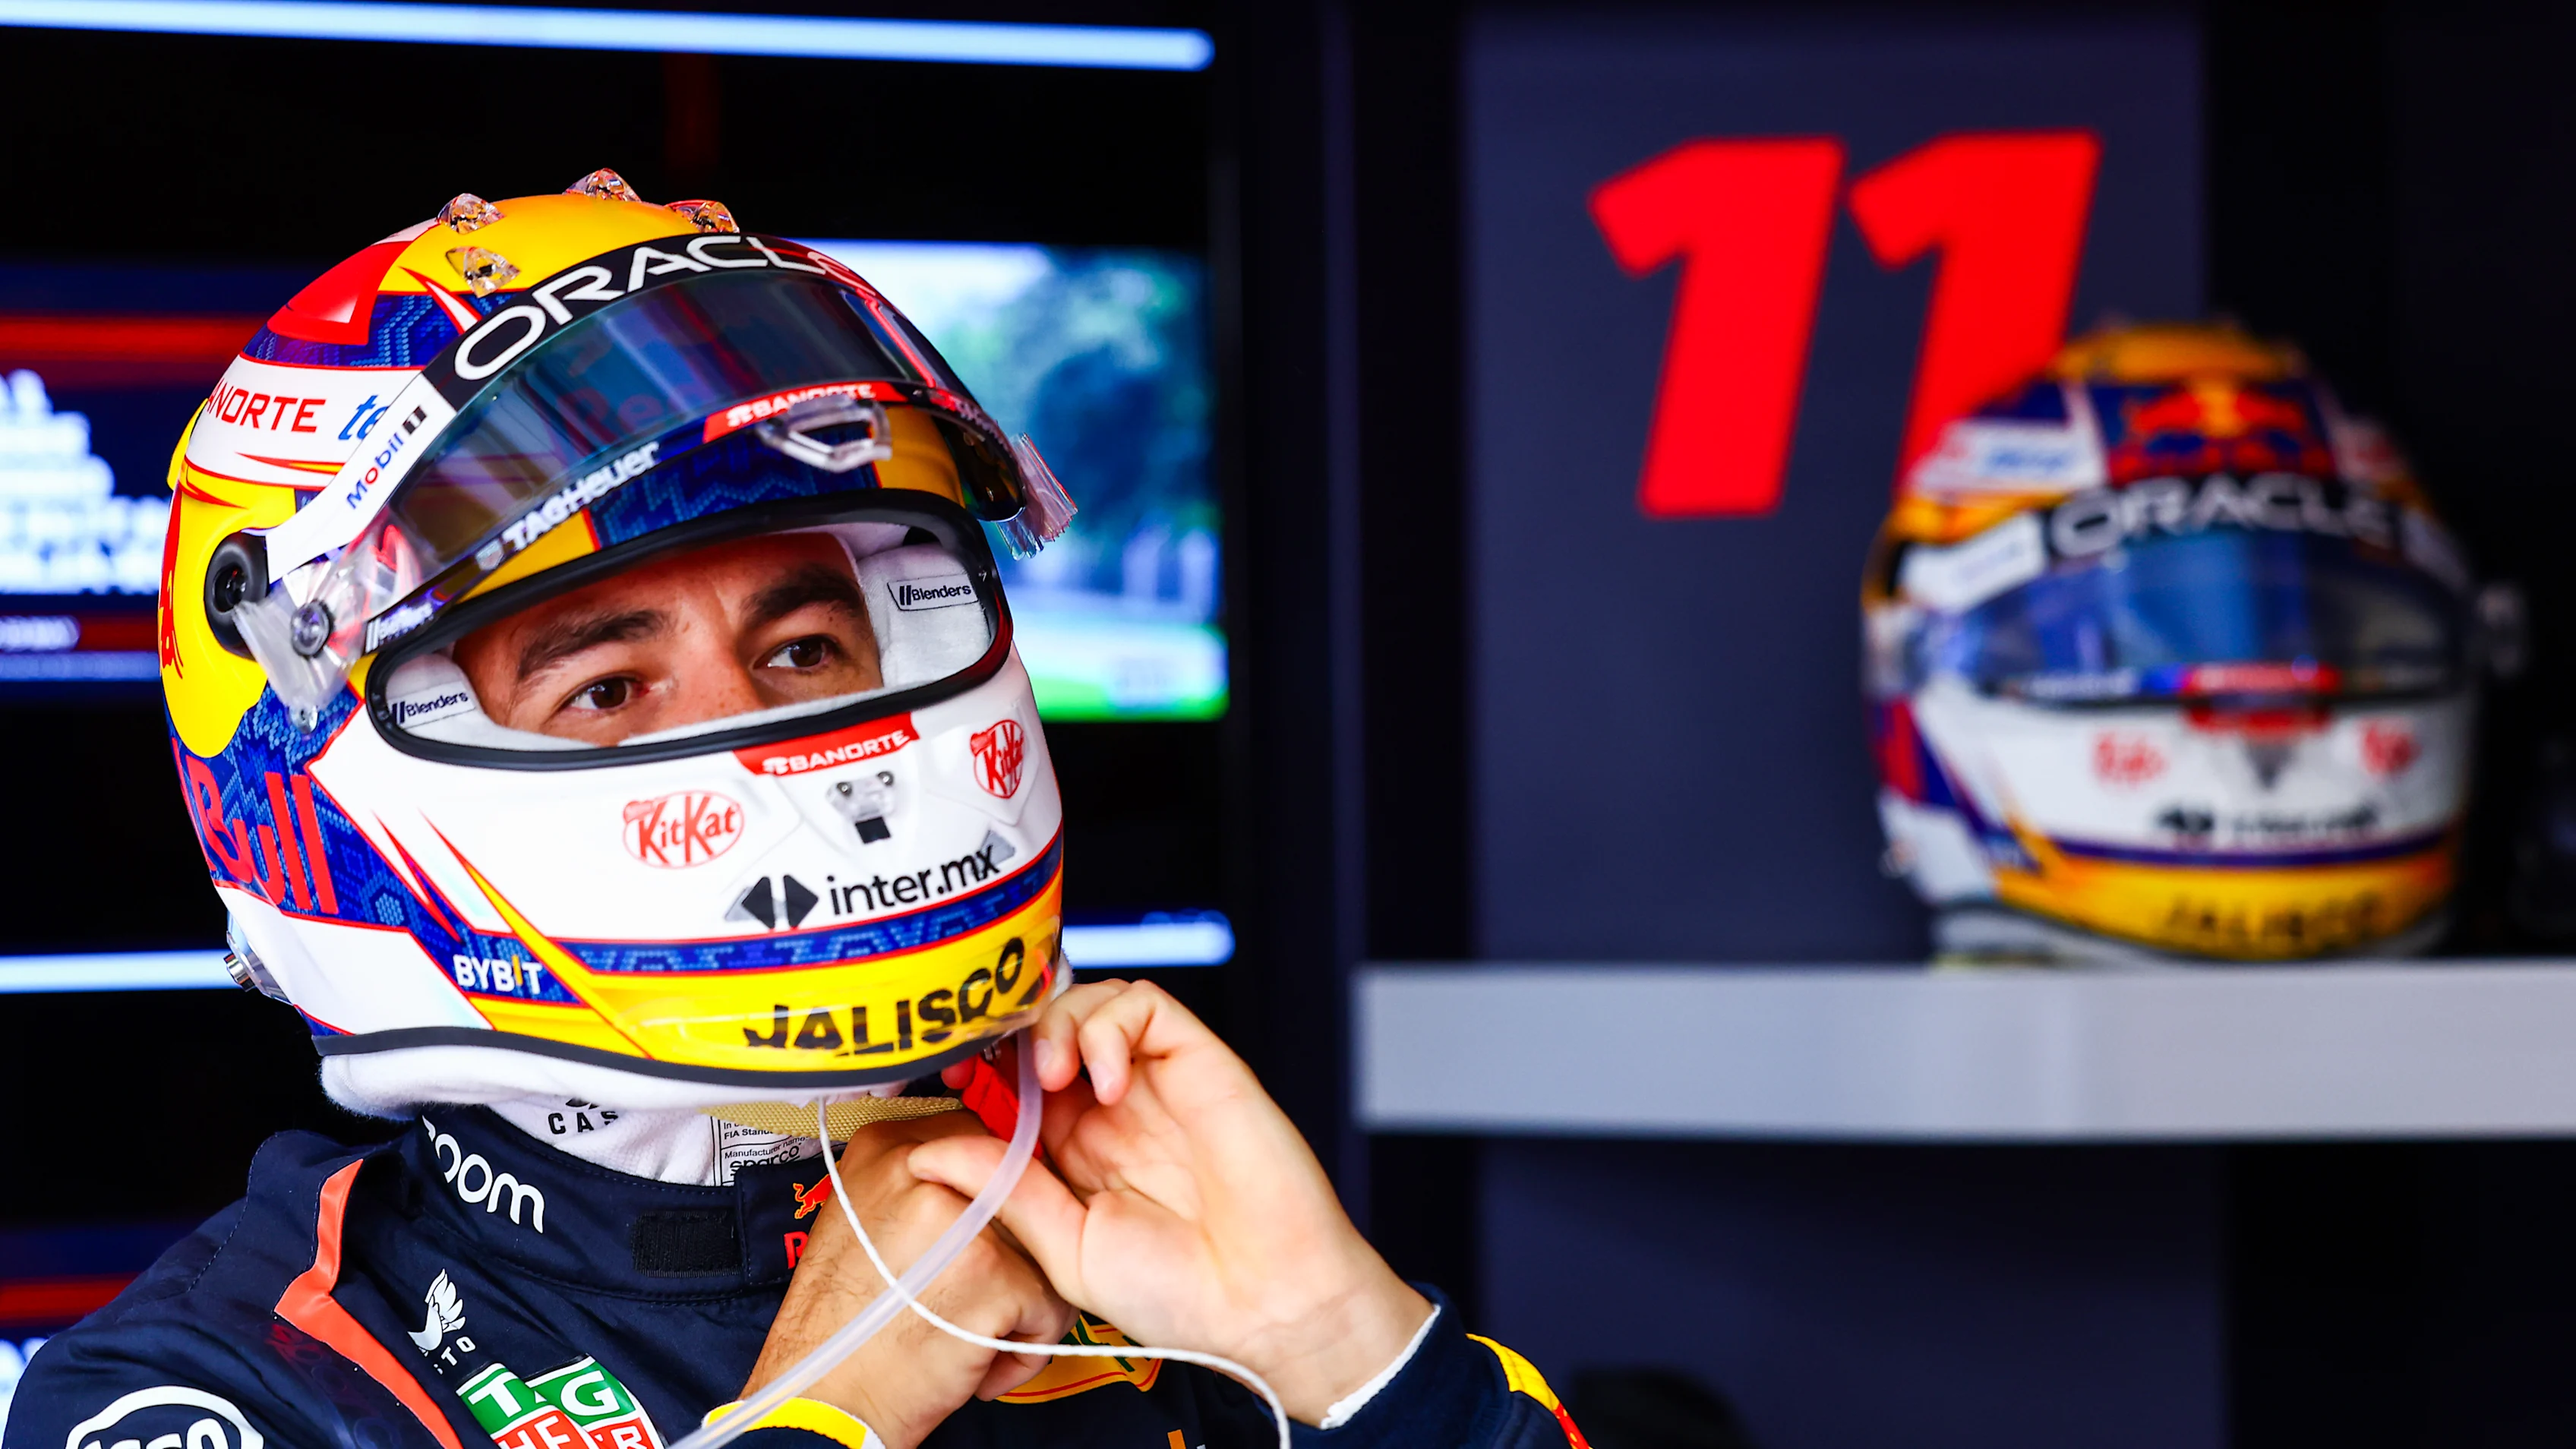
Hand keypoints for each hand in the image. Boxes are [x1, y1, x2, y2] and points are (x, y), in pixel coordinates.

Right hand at [741, 1112, 1073, 1448]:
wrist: (823, 1400)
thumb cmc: (843, 1323)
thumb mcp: (857, 1220)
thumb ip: (916, 1184)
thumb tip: (985, 1170)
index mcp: (887, 1145)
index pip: (979, 1145)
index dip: (986, 1205)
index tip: (961, 1247)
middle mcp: (925, 1166)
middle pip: (1019, 1192)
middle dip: (1010, 1250)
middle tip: (962, 1296)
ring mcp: (962, 1216)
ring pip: (1044, 1246)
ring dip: (1022, 1298)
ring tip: (970, 1331)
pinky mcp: (994, 1271)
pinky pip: (1051, 1302)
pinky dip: (1026, 1345)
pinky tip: (977, 1363)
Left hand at [909, 980, 1431, 1424]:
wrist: (1266, 1303)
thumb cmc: (1180, 1295)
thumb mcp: (1067, 1250)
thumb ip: (1007, 1191)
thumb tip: (928, 1152)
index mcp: (1075, 1153)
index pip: (1014, 1083)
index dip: (980, 1070)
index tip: (948, 1080)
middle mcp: (1112, 1110)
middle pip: (1048, 1031)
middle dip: (1010, 1037)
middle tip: (990, 1068)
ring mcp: (1155, 1082)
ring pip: (1093, 1003)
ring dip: (1059, 1024)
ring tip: (1055, 1077)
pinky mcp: (1200, 1060)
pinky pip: (1146, 1005)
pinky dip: (1111, 1024)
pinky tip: (1107, 1079)